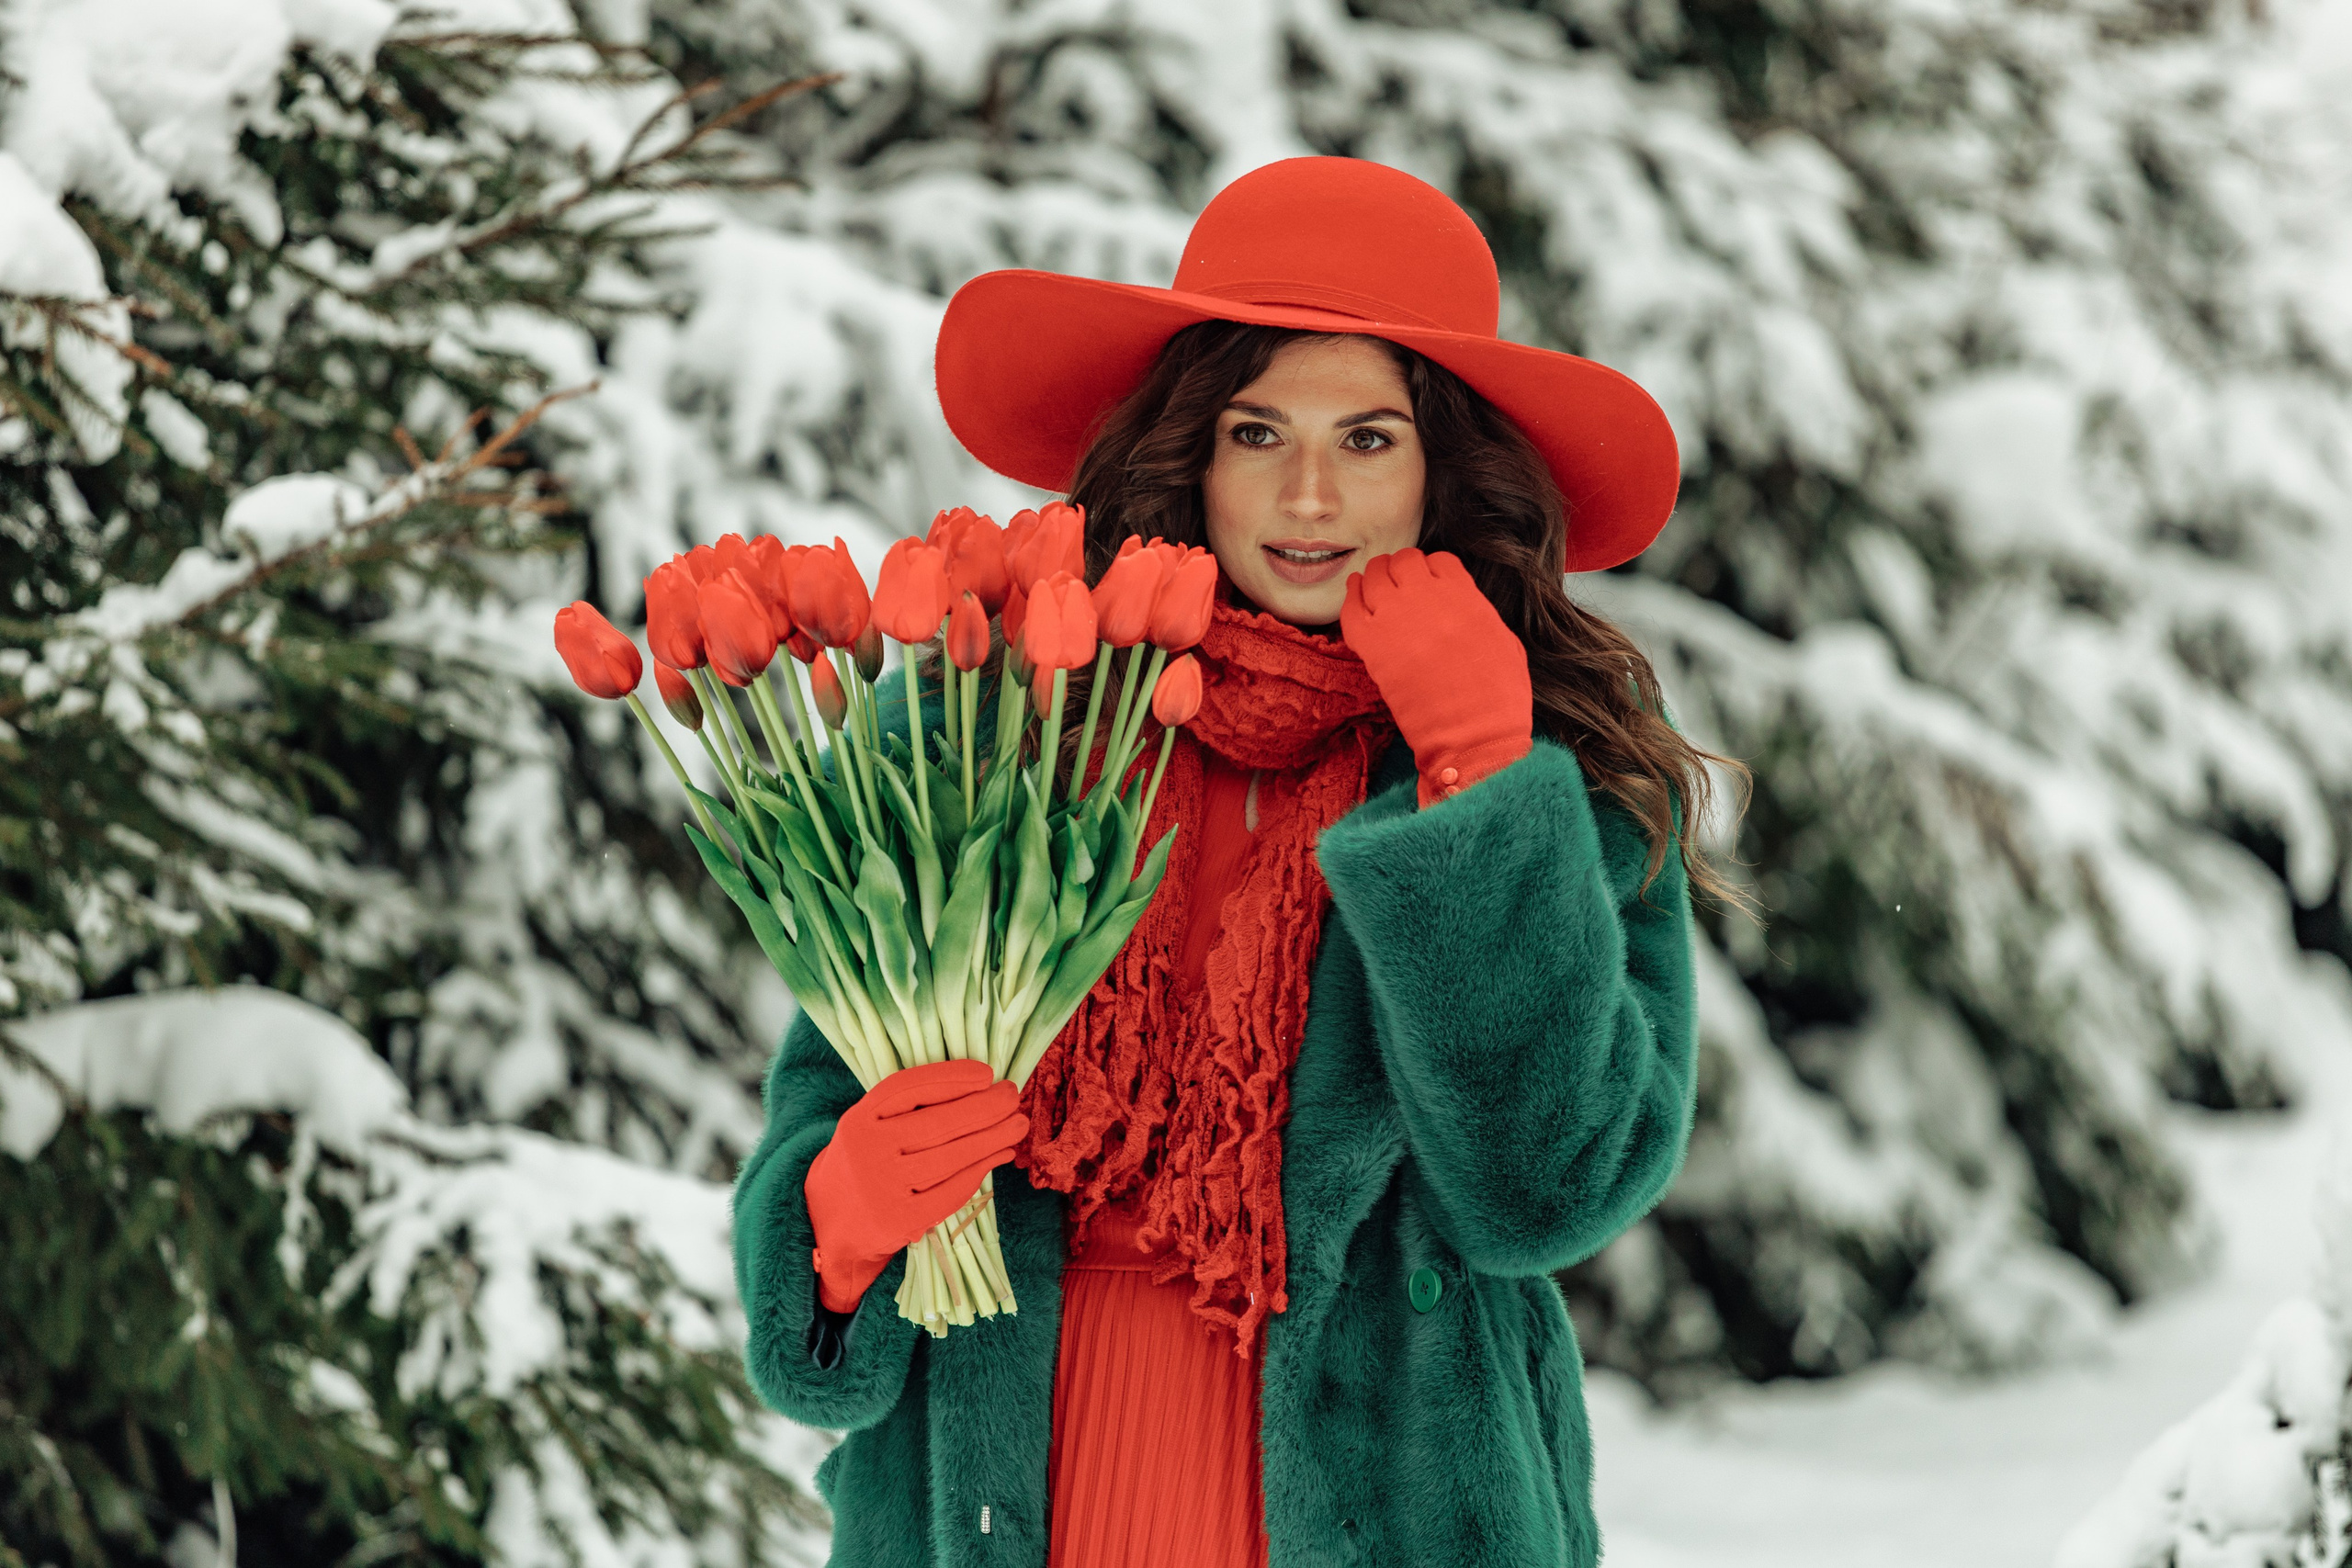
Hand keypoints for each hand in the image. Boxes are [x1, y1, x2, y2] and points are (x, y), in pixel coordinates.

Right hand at [804, 1059, 1027, 1311]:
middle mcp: (867, 1151)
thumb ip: (907, 1108)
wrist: (827, 1222)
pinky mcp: (899, 1220)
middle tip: (1012, 1096)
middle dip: (983, 1107)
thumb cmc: (862, 1162)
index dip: (951, 1078)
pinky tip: (999, 1155)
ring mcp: (882, 1189)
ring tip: (1017, 1124)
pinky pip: (949, 1193)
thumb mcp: (868, 1126)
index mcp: (858, 1120)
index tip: (987, 1073)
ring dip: (991, 1138)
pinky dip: (979, 1172)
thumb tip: (977, 1085)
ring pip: (949, 1158)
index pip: (908, 1088)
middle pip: (936, 1123)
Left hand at [1341, 549, 1532, 807]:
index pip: (1439, 561)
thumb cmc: (1498, 695)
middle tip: (1399, 581)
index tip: (1430, 582)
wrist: (1472, 734)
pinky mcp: (1371, 645)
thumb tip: (1462, 608)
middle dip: (1402, 568)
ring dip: (1375, 577)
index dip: (1433, 569)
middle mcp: (1425, 597)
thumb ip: (1477, 613)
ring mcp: (1394, 618)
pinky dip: (1351, 598)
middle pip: (1403, 561)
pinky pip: (1350, 609)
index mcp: (1462, 594)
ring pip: (1374, 575)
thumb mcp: (1504, 640)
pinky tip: (1355, 595)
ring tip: (1375, 583)